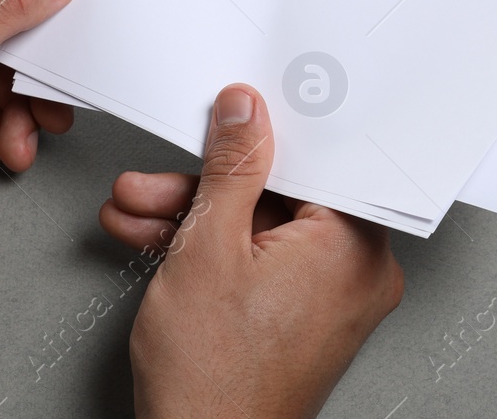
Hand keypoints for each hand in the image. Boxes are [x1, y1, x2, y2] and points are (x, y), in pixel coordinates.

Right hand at [102, 84, 404, 418]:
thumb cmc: (215, 381)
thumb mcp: (209, 247)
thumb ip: (231, 169)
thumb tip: (244, 115)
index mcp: (355, 246)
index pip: (317, 161)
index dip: (265, 135)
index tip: (227, 122)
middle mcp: (357, 272)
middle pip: (280, 197)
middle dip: (205, 189)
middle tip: (158, 180)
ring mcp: (332, 299)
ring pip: (262, 232)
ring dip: (194, 221)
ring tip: (139, 212)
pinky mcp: (304, 319)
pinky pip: (264, 264)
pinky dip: (214, 256)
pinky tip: (159, 241)